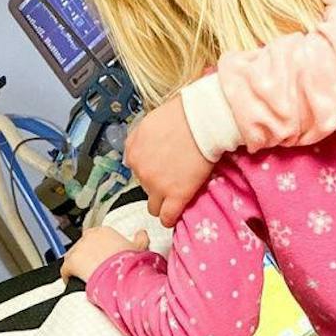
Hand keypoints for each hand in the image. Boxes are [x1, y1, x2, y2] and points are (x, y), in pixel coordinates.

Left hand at [61, 226, 148, 282]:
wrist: (121, 276)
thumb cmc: (129, 264)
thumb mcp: (139, 249)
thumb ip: (140, 239)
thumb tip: (142, 234)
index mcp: (105, 231)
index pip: (94, 236)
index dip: (96, 249)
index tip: (100, 257)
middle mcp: (90, 237)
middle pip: (82, 246)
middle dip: (86, 257)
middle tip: (93, 269)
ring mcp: (79, 249)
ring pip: (73, 257)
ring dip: (76, 266)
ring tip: (84, 277)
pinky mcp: (71, 262)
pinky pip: (65, 270)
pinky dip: (68, 276)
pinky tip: (73, 282)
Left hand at [125, 95, 214, 226]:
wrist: (202, 121)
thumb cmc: (181, 115)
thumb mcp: (148, 122)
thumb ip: (137, 140)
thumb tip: (136, 151)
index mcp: (133, 153)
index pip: (135, 171)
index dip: (150, 171)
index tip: (160, 170)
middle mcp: (142, 172)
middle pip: (144, 188)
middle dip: (156, 185)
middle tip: (172, 178)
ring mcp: (158, 186)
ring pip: (153, 207)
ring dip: (162, 203)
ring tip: (175, 197)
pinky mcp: (177, 195)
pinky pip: (167, 217)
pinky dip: (170, 219)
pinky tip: (175, 216)